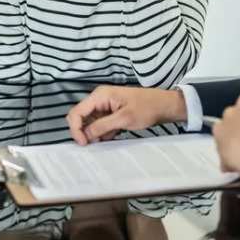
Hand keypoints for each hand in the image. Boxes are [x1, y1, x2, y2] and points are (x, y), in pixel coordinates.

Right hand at [66, 86, 186, 144]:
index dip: (75, 129)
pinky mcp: (109, 113)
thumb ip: (102, 126)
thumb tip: (85, 136)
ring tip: (114, 134)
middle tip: (97, 142)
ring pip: (90, 123)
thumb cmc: (146, 108)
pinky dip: (105, 132)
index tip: (83, 144)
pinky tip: (117, 132)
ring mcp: (104, 106)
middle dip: (86, 132)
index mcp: (99, 96)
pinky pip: (100, 125)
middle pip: (81, 118)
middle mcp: (98, 99)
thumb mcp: (124, 119)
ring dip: (98, 133)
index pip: (77, 112)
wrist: (163, 106)